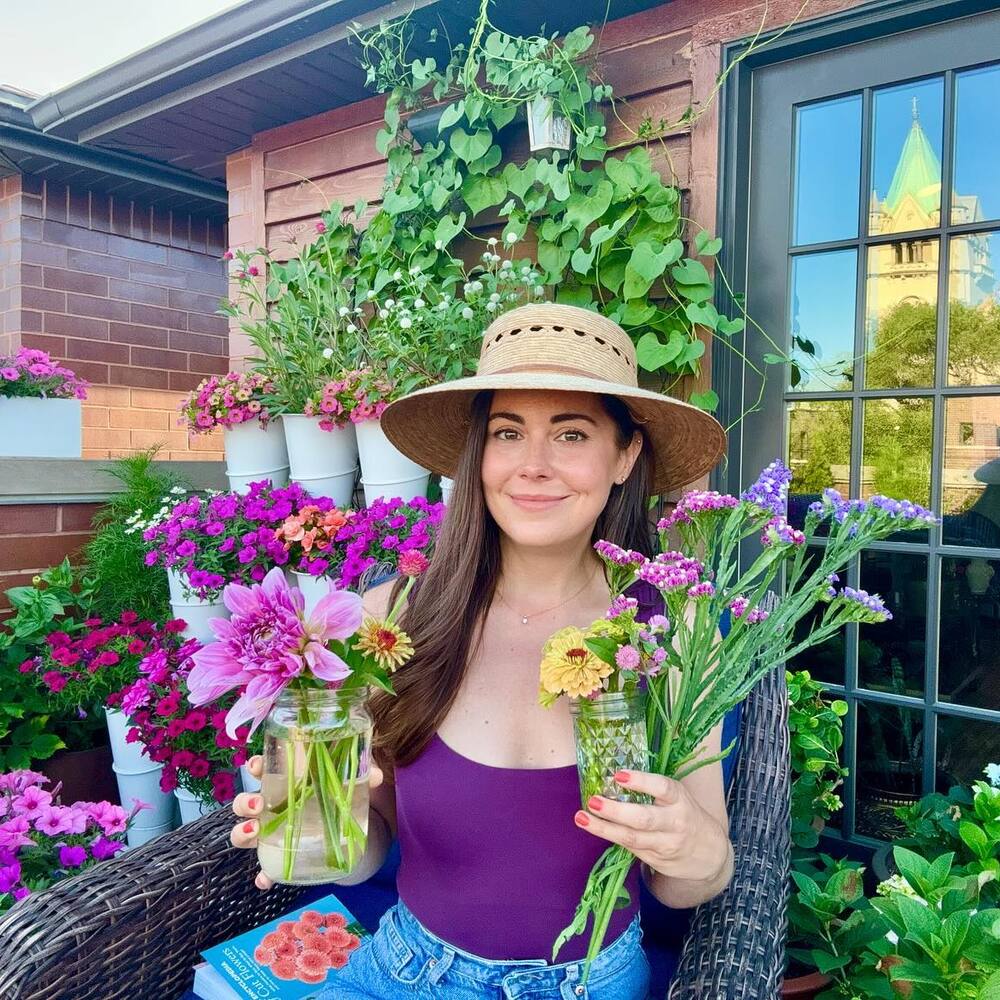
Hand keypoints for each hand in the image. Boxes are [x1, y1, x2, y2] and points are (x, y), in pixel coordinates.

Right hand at [231, 755, 384, 890]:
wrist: (349, 831)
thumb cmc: (339, 798)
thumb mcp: (351, 784)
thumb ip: (365, 776)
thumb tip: (378, 776)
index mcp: (286, 782)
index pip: (263, 770)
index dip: (255, 766)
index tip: (257, 766)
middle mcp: (273, 807)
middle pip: (246, 803)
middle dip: (245, 803)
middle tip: (258, 804)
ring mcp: (273, 834)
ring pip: (245, 834)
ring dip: (243, 833)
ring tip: (254, 831)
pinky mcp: (281, 859)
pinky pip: (264, 869)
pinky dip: (262, 875)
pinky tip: (265, 879)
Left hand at [573, 769, 730, 883]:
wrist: (709, 853)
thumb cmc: (685, 814)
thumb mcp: (677, 796)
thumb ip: (653, 789)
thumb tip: (614, 774)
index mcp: (679, 799)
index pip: (662, 788)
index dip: (641, 781)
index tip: (618, 775)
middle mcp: (674, 822)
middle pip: (643, 818)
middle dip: (616, 810)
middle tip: (593, 800)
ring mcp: (665, 844)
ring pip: (632, 838)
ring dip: (604, 828)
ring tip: (582, 818)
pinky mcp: (655, 859)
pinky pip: (630, 847)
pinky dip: (611, 836)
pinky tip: (594, 827)